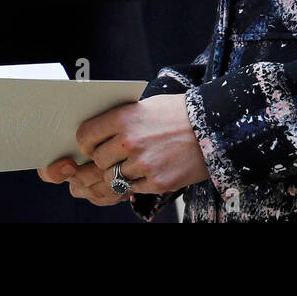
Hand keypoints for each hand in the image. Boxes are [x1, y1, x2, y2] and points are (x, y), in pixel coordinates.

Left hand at [37, 94, 208, 205]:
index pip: (86, 135)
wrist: (211, 127)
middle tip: (107, 160)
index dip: (85, 143)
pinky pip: (133, 189)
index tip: (89, 146)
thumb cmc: (176, 113)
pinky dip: (135, 184)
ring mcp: (143, 164)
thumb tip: (98, 135)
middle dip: (100, 162)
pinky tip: (143, 173)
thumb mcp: (143, 106)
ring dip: (116, 175)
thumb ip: (120, 120)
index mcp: (123, 118)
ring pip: (113, 178)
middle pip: (98, 160)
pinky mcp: (157, 182)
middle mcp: (129, 141)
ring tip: (126, 167)